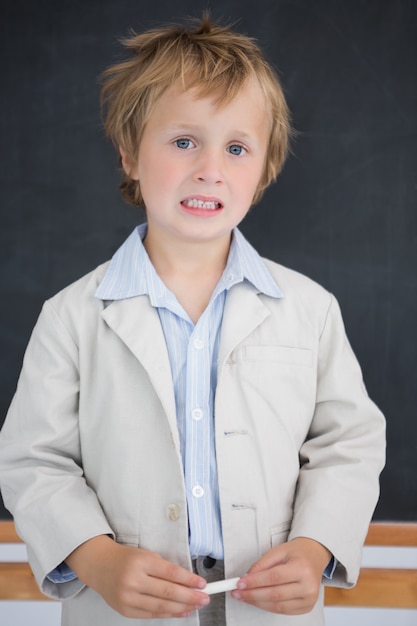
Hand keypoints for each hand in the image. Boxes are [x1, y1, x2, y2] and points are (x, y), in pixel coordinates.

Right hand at [66, 535, 208, 618]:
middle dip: (190, 596)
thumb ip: (164, 568)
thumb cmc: (127, 558)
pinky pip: (152, 614)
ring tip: (196, 605)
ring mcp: (128, 597)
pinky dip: (169, 614)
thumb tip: (188, 582)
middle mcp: (133, 580)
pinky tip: (181, 612)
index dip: (189, 580)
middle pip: (168, 592)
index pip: (170, 572)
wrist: (100, 566)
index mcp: (141, 561)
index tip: (202, 583)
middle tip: (205, 598)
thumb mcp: (146, 555)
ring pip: (161, 606)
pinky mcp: (125, 610)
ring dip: (182, 607)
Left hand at [231, 537, 330, 614]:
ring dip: (257, 602)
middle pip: (275, 594)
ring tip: (244, 597)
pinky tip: (257, 601)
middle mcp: (308, 585)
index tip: (239, 583)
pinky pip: (283, 611)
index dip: (255, 582)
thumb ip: (262, 564)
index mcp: (302, 568)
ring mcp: (309, 599)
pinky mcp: (307, 607)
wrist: (314, 557)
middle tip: (237, 592)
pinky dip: (267, 607)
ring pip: (277, 606)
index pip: (274, 577)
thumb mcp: (278, 550)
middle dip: (252, 594)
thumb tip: (246, 578)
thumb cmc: (296, 553)